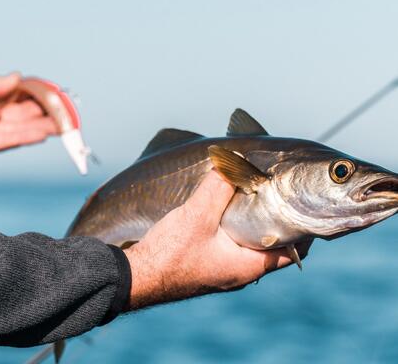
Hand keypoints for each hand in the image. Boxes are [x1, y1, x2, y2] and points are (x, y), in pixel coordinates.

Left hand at [0, 65, 58, 154]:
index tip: (58, 94)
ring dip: (41, 127)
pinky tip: (43, 133)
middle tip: (67, 113)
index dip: (39, 95)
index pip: (20, 95)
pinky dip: (25, 137)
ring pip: (19, 129)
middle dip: (45, 113)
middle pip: (23, 114)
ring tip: (63, 125)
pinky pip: (6, 141)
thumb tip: (19, 78)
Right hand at [124, 170, 310, 309]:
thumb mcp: (196, 216)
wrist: (136, 278)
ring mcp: (223, 271)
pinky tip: (222, 211)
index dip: (302, 229)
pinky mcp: (207, 266)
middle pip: (272, 246)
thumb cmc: (169, 255)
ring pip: (250, 245)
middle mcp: (239, 273)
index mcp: (247, 267)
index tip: (302, 205)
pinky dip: (234, 229)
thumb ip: (217, 187)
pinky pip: (231, 246)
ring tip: (253, 197)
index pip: (292, 252)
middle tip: (278, 195)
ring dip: (253, 224)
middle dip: (276, 221)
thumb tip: (233, 161)